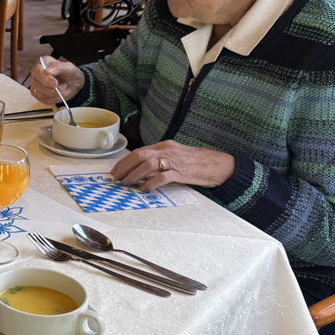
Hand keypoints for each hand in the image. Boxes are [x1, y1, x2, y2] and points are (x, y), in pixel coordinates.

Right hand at [29, 56, 83, 105]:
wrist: (74, 84)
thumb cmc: (70, 73)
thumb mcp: (68, 68)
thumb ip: (58, 67)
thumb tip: (47, 71)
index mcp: (43, 63)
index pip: (36, 71)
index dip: (45, 78)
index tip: (55, 83)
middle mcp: (37, 73)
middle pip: (35, 83)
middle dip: (49, 89)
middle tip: (60, 90)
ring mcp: (36, 84)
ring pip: (38, 92)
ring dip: (51, 94)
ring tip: (61, 91)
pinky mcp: (38, 94)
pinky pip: (41, 99)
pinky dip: (51, 99)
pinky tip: (58, 95)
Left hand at [110, 140, 234, 190]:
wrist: (218, 164)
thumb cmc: (196, 162)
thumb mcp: (175, 155)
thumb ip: (160, 159)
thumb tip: (141, 169)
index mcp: (165, 146)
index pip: (139, 151)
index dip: (125, 161)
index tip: (116, 170)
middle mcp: (167, 150)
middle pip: (140, 155)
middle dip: (125, 167)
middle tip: (116, 178)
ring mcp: (174, 161)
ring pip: (147, 164)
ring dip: (134, 174)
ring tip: (126, 183)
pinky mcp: (181, 172)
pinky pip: (162, 177)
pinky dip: (150, 183)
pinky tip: (144, 189)